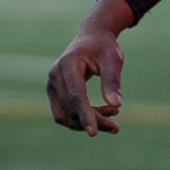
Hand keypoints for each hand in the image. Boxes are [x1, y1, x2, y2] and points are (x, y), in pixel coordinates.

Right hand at [47, 0, 135, 135]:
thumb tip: (117, 105)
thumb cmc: (104, 46)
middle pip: (70, 108)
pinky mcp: (55, 93)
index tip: (94, 133)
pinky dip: (83, 117)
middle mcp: (55, 76)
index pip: (76, 95)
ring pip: (65, 115)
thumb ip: (112, 81)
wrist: (92, 37)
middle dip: (93, 121)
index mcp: (68, 64)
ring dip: (87, 122)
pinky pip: (66, 112)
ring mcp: (52, 85)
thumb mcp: (113, 59)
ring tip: (113, 120)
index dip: (85, 115)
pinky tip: (105, 112)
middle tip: (116, 127)